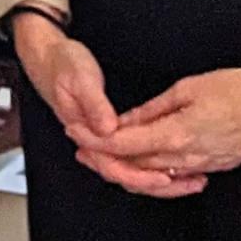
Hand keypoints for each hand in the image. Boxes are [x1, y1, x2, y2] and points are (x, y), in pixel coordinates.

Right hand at [11, 13, 207, 197]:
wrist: (48, 56)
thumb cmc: (63, 64)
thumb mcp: (79, 77)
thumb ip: (94, 104)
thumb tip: (109, 128)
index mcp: (84, 130)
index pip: (112, 165)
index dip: (138, 175)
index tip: (163, 177)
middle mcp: (93, 140)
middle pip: (125, 175)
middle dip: (158, 184)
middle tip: (191, 183)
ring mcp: (101, 137)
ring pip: (131, 169)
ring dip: (161, 177)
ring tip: (192, 179)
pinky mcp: (109, 130)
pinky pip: (133, 156)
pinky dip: (154, 163)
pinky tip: (175, 163)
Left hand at [75, 59, 240, 177]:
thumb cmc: (238, 89)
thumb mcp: (186, 89)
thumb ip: (152, 110)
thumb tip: (125, 121)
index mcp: (177, 135)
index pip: (124, 144)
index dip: (95, 139)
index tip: (75, 131)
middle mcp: (187, 158)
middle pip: (134, 166)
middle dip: (103, 159)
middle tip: (81, 147)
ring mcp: (203, 166)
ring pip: (154, 176)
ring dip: (126, 169)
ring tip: (104, 158)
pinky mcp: (215, 167)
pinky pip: (176, 177)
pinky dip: (154, 174)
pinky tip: (144, 166)